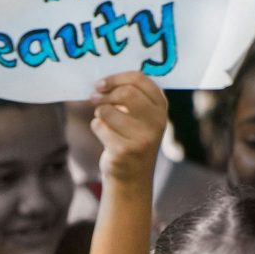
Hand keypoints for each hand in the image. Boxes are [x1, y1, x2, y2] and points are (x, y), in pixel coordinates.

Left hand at [88, 71, 167, 188]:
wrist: (132, 175)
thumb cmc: (132, 137)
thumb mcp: (141, 115)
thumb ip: (130, 95)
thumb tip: (102, 83)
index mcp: (161, 107)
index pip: (139, 79)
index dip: (116, 78)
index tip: (101, 84)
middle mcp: (157, 122)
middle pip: (125, 93)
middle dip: (105, 94)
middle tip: (94, 97)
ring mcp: (142, 138)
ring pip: (107, 110)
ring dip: (100, 113)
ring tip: (105, 121)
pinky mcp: (125, 150)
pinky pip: (99, 126)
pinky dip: (97, 128)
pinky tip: (106, 137)